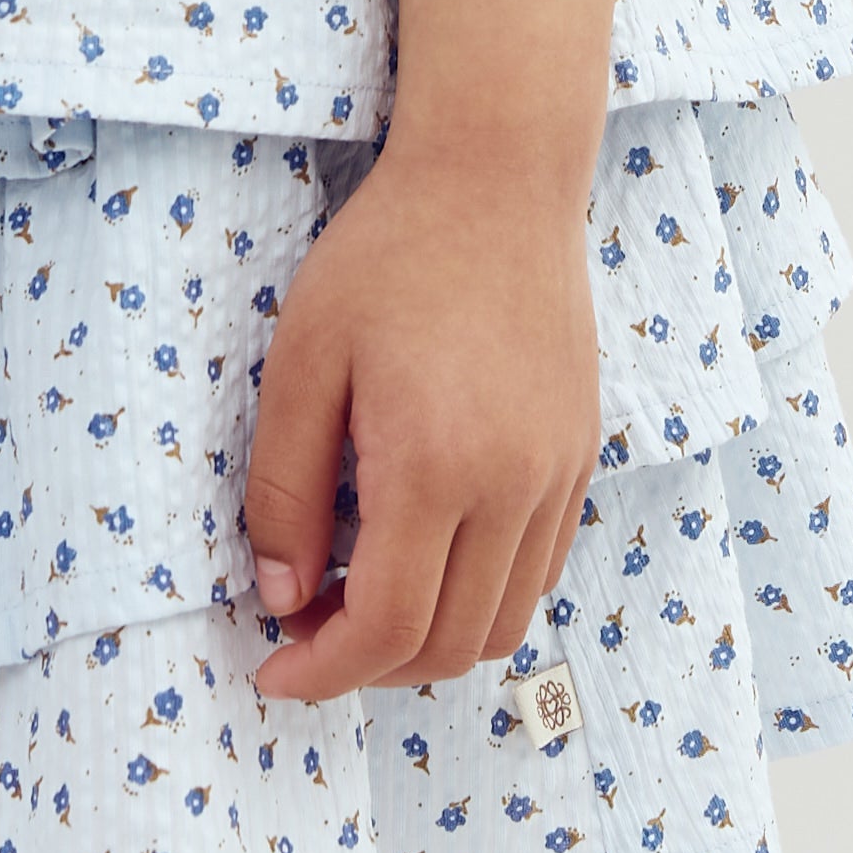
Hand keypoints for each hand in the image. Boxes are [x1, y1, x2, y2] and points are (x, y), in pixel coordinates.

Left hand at [243, 140, 604, 700]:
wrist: (499, 177)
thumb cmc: (388, 255)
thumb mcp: (302, 363)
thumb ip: (286, 492)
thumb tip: (283, 598)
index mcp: (435, 464)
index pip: (387, 628)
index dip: (323, 674)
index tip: (273, 674)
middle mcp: (513, 485)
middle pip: (448, 645)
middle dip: (367, 668)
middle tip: (304, 632)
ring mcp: (558, 474)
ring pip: (502, 623)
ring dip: (427, 641)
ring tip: (360, 597)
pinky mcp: (580, 456)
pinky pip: (537, 572)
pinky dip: (479, 598)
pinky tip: (424, 555)